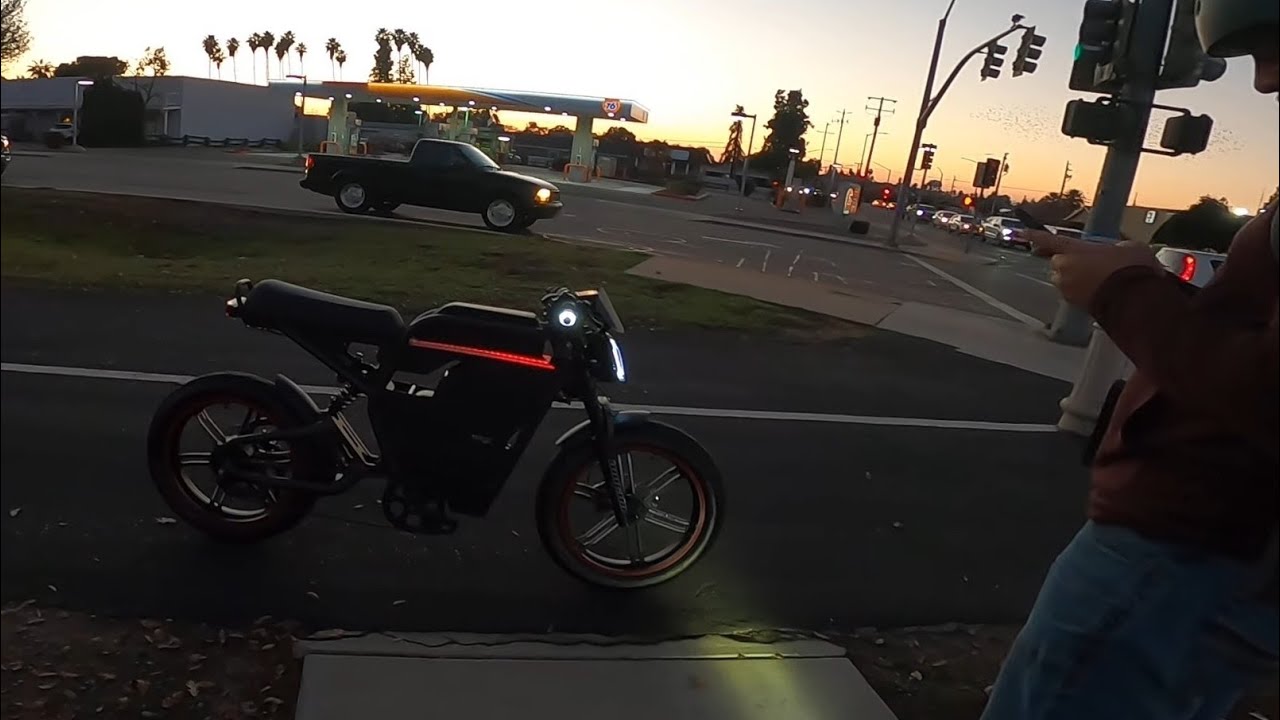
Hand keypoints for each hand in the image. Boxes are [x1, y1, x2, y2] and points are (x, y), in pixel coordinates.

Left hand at [1031, 232, 1161, 307]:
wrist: (1135, 299)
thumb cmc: (1131, 268)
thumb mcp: (1127, 247)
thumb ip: (1112, 246)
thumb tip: (1116, 251)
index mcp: (1074, 248)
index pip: (1048, 239)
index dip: (1034, 236)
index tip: (1020, 233)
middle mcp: (1064, 267)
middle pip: (1059, 262)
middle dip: (1071, 263)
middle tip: (1093, 264)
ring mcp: (1067, 287)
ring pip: (1065, 280)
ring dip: (1076, 279)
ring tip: (1101, 279)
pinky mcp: (1073, 304)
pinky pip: (1074, 294)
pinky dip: (1083, 292)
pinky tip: (1102, 291)